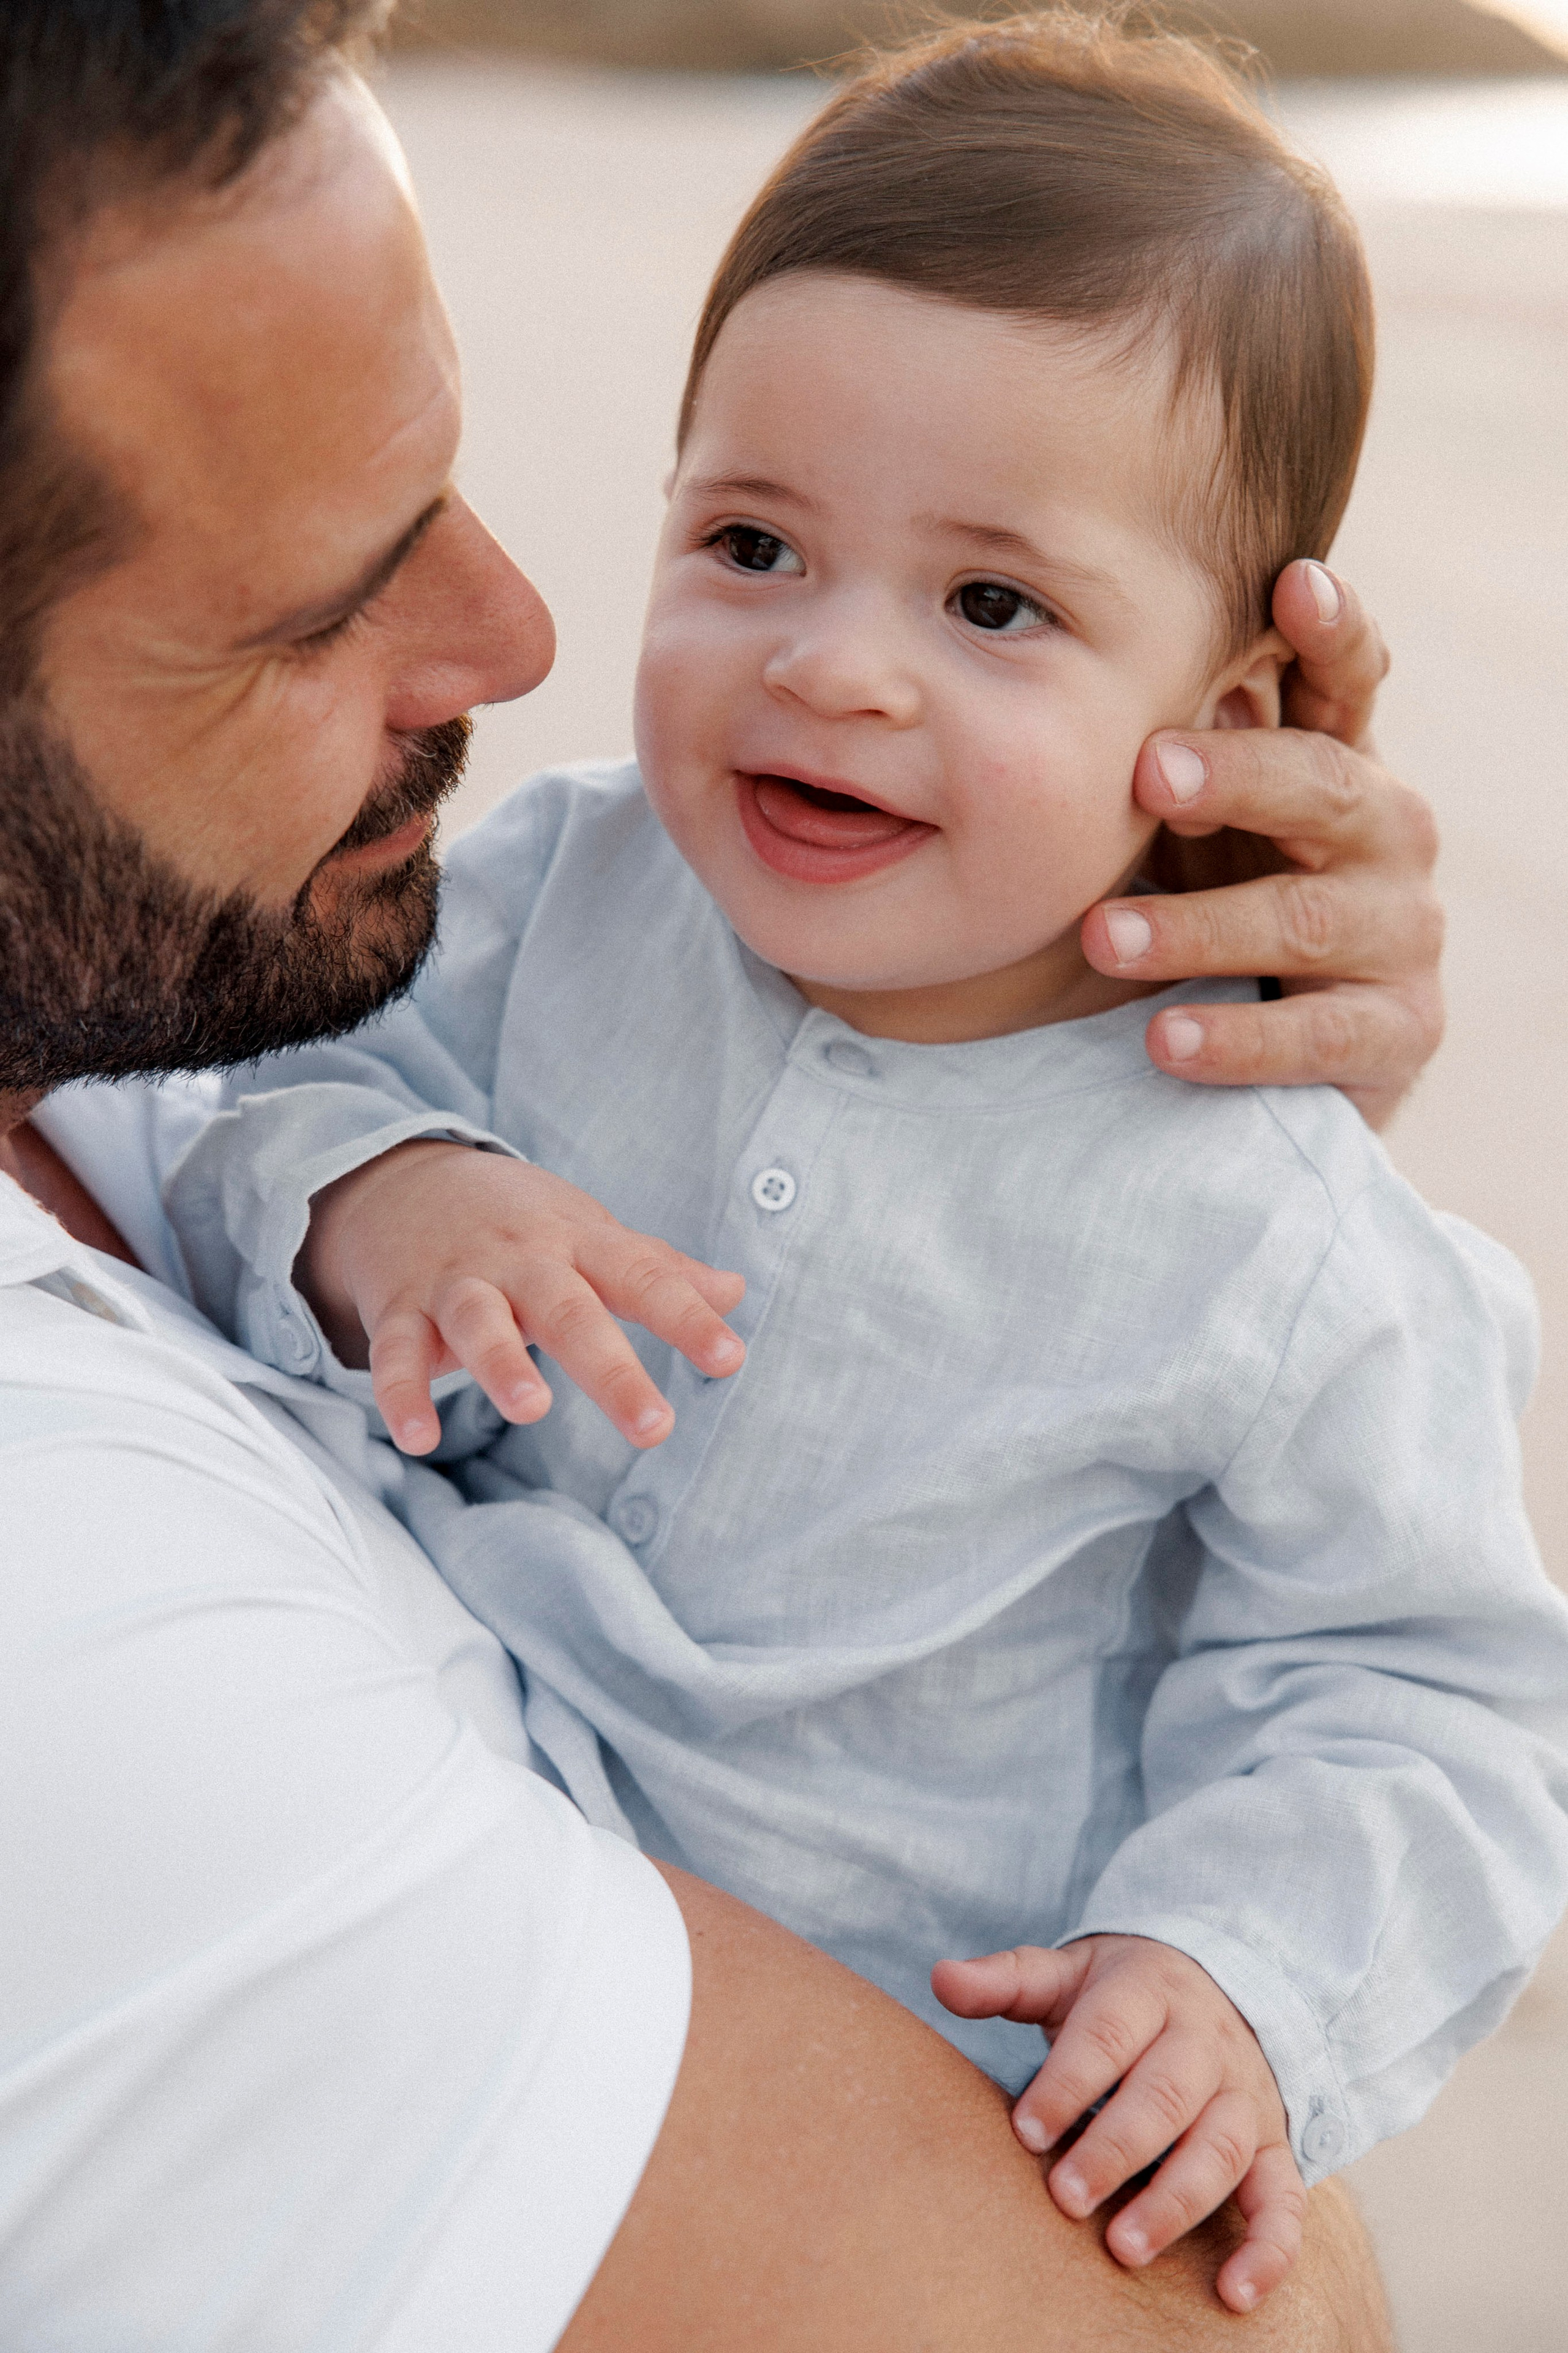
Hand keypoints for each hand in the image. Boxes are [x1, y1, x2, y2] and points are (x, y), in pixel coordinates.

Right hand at [300, 1141, 745, 1454]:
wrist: (406, 1180)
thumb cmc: (521, 1222)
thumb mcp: (592, 1233)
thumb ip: (658, 1269)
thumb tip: (735, 1292)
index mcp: (580, 1244)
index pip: (643, 1278)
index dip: (687, 1318)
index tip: (729, 1359)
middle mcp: (522, 1262)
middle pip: (570, 1312)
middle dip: (612, 1370)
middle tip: (654, 1426)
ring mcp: (457, 1284)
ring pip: (478, 1321)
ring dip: (502, 1364)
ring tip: (532, 1409)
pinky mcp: (400, 1309)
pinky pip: (395, 1353)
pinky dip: (400, 1394)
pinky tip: (416, 1439)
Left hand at [932, 1934, 1304, 2314]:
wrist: (1218, 1985)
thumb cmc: (1121, 1996)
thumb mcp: (1067, 1974)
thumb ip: (1007, 1980)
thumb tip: (941, 1978)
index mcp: (1147, 1993)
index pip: (1108, 2035)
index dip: (1068, 2082)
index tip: (1024, 2130)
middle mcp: (1203, 2043)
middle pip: (1164, 2095)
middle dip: (1114, 2149)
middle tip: (1065, 2197)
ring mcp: (1245, 2096)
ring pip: (1219, 2148)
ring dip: (1175, 2201)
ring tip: (1123, 2248)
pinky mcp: (1273, 2147)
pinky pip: (1284, 2199)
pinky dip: (1270, 2248)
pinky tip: (1234, 2294)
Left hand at [1081, 559, 1442, 1128]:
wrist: (1273, 1042)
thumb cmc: (1219, 892)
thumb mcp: (1195, 817)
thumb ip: (1172, 752)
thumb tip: (1079, 670)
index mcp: (1336, 760)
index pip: (1346, 680)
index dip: (1332, 630)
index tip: (1295, 581)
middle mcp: (1389, 833)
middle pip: (1328, 785)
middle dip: (1239, 776)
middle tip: (1149, 772)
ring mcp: (1403, 933)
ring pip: (1304, 920)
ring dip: (1195, 928)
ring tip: (1102, 937)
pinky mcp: (1399, 1031)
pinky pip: (1319, 1037)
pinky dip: (1236, 1038)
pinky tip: (1163, 1040)